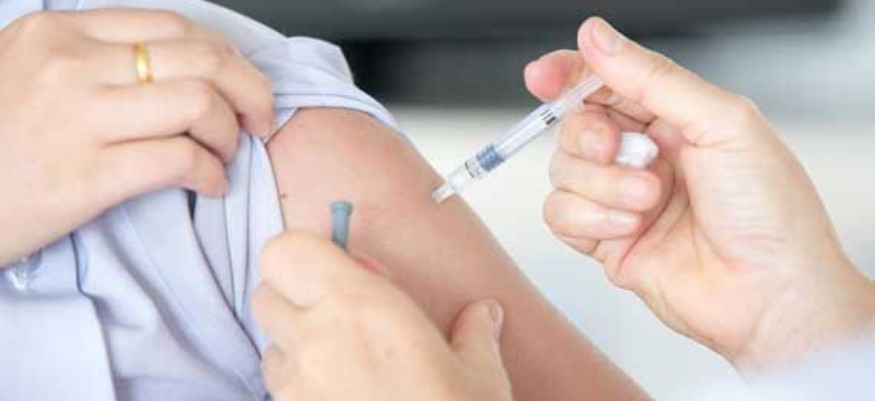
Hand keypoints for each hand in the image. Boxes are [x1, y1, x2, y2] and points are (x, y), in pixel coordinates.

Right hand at [0, 9, 274, 265]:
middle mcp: (71, 64)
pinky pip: (181, 160)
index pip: (174, 27)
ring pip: (199, 104)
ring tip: (225, 154)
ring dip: (231, 133)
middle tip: (261, 119)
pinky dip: (212, 173)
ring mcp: (78, 118)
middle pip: (201, 59)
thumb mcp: (27, 70)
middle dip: (250, 90)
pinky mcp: (86, 175)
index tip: (241, 82)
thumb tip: (178, 67)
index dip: (225, 55)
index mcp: (59, 32)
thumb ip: (94, 58)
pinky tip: (209, 185)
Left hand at [253, 232, 512, 400]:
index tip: (342, 268)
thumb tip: (482, 315)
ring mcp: (295, 389)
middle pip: (268, 292)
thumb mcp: (480, 378)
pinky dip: (298, 386)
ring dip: (295, 345)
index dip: (308, 253)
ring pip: (270, 345)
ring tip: (344, 366)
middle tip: (342, 314)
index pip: (287, 250)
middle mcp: (316, 342)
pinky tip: (340, 399)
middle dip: (297, 295)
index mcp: (361, 309)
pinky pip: (277, 391)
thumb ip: (473, 335)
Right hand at [527, 17, 874, 369]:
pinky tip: (630, 227)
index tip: (543, 76)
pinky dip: (590, 218)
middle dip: (592, 137)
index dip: (568, 75)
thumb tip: (596, 37)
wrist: (771, 295)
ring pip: (563, 170)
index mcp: (674, 119)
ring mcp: (621, 199)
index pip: (605, 84)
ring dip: (603, 184)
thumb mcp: (721, 123)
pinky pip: (560, 214)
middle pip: (575, 125)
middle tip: (624, 149)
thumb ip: (652, 77)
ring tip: (650, 201)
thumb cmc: (770, 213)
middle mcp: (644, 157)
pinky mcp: (605, 241)